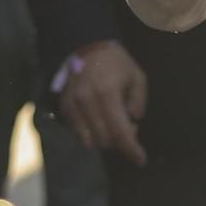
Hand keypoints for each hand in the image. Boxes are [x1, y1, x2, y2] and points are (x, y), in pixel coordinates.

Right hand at [58, 40, 147, 165]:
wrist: (86, 46)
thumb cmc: (116, 62)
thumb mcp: (136, 76)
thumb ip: (138, 101)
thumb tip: (133, 122)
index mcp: (108, 94)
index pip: (120, 131)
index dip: (131, 149)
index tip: (140, 160)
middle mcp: (88, 103)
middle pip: (105, 139)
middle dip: (120, 141)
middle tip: (128, 129)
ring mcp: (73, 106)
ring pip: (90, 140)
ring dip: (105, 140)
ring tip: (113, 125)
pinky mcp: (64, 107)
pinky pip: (78, 133)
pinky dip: (91, 135)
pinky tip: (99, 122)